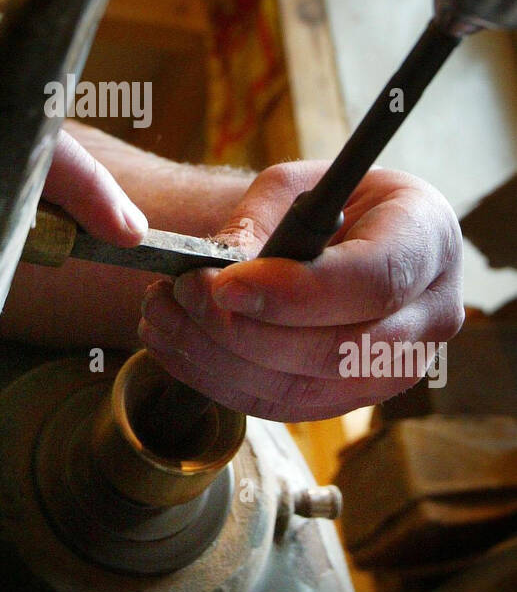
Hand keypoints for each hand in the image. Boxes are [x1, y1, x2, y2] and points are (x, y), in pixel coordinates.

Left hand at [137, 160, 463, 420]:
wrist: (349, 238)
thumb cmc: (331, 201)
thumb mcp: (298, 185)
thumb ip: (261, 220)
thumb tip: (220, 264)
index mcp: (428, 240)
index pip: (374, 281)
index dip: (298, 292)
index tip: (225, 283)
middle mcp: (429, 316)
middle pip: (339, 351)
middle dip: (246, 331)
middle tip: (181, 293)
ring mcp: (395, 369)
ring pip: (305, 390)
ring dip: (219, 360)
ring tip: (162, 314)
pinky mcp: (352, 400)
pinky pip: (283, 407)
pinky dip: (219, 382)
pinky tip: (176, 346)